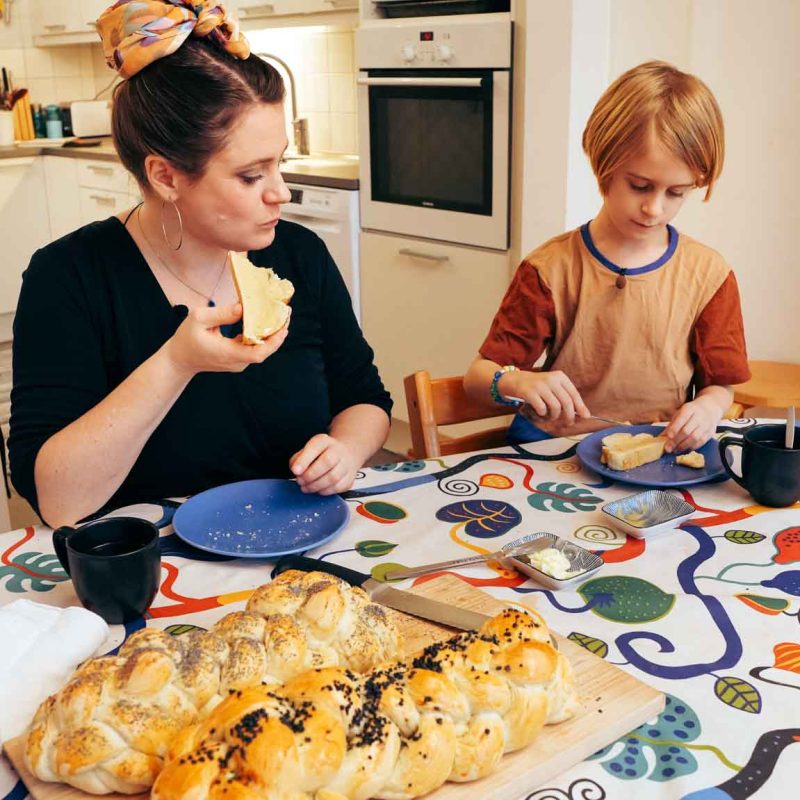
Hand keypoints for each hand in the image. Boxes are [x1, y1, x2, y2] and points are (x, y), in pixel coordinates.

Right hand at [163, 303, 288, 377]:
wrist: (180, 359)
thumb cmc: (187, 338)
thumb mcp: (199, 319)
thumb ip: (221, 313)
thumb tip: (243, 307)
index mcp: (228, 353)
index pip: (257, 353)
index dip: (274, 341)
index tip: (283, 326)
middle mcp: (237, 361)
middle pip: (264, 351)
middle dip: (278, 333)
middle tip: (286, 312)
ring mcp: (238, 362)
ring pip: (261, 349)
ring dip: (272, 333)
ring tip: (279, 314)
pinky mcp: (238, 359)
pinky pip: (254, 347)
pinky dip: (262, 335)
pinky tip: (266, 321)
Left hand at [290, 434, 358, 494]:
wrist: (343, 456)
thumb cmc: (320, 455)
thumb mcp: (305, 452)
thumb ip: (297, 460)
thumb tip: (296, 470)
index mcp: (324, 441)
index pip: (315, 447)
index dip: (304, 460)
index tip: (295, 471)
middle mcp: (337, 450)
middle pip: (327, 462)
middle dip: (310, 475)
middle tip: (300, 481)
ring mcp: (346, 464)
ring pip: (333, 477)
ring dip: (316, 485)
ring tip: (306, 487)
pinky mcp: (349, 478)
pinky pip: (337, 487)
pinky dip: (324, 491)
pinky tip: (317, 489)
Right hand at [502, 369, 589, 424]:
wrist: (515, 380)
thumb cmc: (537, 386)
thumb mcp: (553, 386)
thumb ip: (566, 397)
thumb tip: (583, 414)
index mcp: (560, 377)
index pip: (574, 393)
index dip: (580, 406)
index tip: (585, 416)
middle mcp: (551, 379)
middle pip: (566, 402)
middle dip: (569, 415)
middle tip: (569, 423)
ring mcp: (540, 385)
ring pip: (555, 407)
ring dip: (554, 416)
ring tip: (550, 416)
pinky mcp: (530, 392)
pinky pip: (542, 409)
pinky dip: (542, 414)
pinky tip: (540, 412)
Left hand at [663, 395, 721, 452]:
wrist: (710, 408)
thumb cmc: (691, 412)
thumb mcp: (679, 414)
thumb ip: (671, 425)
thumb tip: (661, 437)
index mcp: (689, 409)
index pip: (681, 419)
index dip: (674, 429)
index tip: (668, 437)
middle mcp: (699, 417)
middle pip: (687, 431)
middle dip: (676, 441)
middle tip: (668, 448)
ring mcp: (706, 425)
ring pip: (695, 438)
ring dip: (683, 446)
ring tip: (675, 450)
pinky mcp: (710, 433)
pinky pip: (701, 442)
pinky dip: (692, 447)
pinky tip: (685, 449)